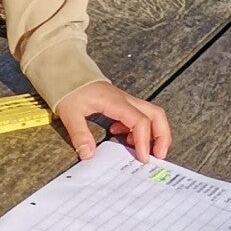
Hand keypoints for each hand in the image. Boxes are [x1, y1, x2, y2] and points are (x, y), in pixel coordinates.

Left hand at [53, 80, 171, 162]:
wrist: (67, 72)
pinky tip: (124, 137)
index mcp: (116, 102)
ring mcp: (125, 101)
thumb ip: (79, 134)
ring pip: (151, 115)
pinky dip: (139, 130)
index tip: (141, 158)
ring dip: (154, 133)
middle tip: (158, 155)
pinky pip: (139, 117)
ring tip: (142, 151)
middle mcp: (125, 100)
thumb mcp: (70, 113)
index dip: (144, 141)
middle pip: (156, 115)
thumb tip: (88, 154)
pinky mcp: (121, 104)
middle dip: (162, 136)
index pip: (140, 121)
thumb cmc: (70, 89)